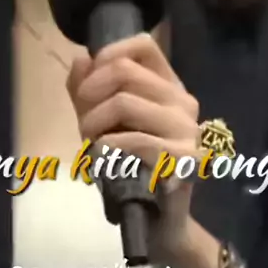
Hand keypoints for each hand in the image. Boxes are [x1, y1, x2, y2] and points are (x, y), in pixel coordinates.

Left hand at [66, 32, 203, 264]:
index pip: (144, 45)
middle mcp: (183, 101)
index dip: (109, 53)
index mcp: (169, 86)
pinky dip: (106, 148)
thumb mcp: (104, 123)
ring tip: (90, 146)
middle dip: (90, 94)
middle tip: (83, 124)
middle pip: (124, 71)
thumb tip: (80, 60)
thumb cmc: (130, 168)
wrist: (158, 221)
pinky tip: (102, 161)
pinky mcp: (184, 159)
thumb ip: (88, 91)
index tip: (89, 82)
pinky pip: (134, 139)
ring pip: (123, 101)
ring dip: (93, 124)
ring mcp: (187, 129)